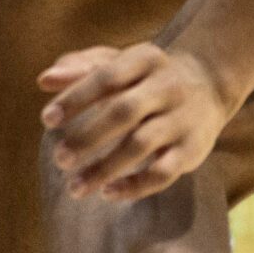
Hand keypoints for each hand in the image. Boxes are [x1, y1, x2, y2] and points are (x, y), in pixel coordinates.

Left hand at [39, 43, 232, 201]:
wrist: (210, 83)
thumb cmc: (145, 75)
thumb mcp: (118, 61)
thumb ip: (80, 67)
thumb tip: (44, 80)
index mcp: (144, 60)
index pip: (106, 78)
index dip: (75, 98)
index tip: (47, 119)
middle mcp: (167, 87)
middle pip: (123, 112)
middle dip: (88, 137)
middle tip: (59, 159)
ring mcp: (182, 119)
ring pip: (142, 145)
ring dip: (105, 168)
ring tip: (75, 187)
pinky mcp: (193, 149)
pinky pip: (164, 172)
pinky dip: (136, 185)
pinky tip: (108, 193)